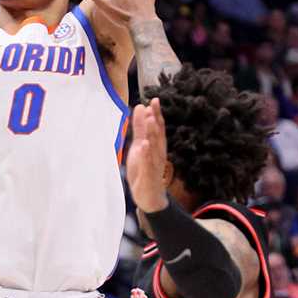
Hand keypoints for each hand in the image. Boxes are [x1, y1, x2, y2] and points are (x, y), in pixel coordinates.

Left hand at [126, 98, 169, 213]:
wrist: (148, 196)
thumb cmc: (145, 170)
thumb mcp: (139, 145)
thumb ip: (140, 127)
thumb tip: (141, 107)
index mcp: (156, 146)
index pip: (158, 128)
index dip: (157, 114)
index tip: (154, 100)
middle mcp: (158, 153)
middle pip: (158, 135)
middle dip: (156, 121)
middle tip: (153, 106)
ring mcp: (154, 165)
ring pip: (155, 148)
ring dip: (153, 134)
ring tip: (151, 121)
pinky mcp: (149, 176)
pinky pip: (148, 164)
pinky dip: (147, 155)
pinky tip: (145, 145)